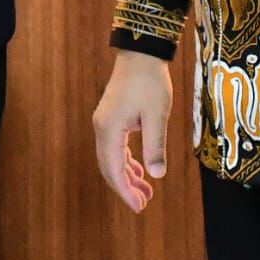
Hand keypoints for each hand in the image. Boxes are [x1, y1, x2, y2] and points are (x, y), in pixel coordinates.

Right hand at [94, 51, 172, 212]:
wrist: (141, 52)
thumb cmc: (150, 82)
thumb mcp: (156, 116)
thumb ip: (155, 146)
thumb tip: (157, 175)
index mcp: (109, 129)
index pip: (113, 169)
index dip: (125, 190)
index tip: (140, 207)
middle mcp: (102, 127)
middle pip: (108, 166)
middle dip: (125, 187)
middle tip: (144, 203)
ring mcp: (105, 121)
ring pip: (111, 157)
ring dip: (126, 175)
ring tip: (145, 191)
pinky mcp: (112, 116)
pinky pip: (115, 146)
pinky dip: (126, 161)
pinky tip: (139, 169)